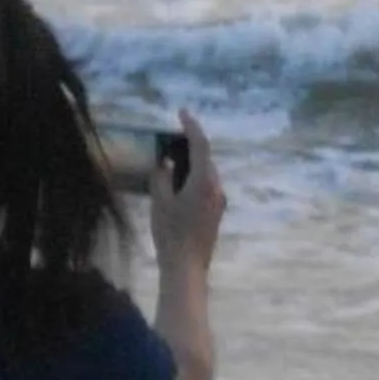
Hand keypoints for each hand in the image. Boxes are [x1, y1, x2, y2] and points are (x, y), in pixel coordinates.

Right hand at [148, 111, 225, 273]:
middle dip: (190, 146)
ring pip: (206, 174)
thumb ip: (162, 176)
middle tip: (171, 140)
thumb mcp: (159, 201)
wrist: (187, 266)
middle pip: (205, 159)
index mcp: (203, 181)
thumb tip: (166, 162)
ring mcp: (219, 201)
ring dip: (192, 165)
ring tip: (172, 163)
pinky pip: (207, 187)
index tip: (182, 112)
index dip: (191, 126)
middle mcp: (217, 188)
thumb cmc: (170, 233)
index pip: (201, 145)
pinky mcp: (217, 212)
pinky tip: (179, 186)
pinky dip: (194, 179)